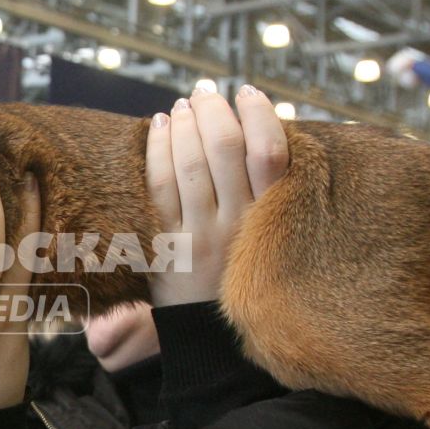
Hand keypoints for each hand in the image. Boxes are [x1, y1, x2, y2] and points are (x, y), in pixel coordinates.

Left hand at [144, 84, 289, 305]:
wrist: (211, 335)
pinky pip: (158, 186)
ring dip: (184, 123)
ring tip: (183, 105)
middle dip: (213, 110)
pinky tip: (159, 125)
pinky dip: (158, 149)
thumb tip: (255, 127)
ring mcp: (199, 235)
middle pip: (225, 148)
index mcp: (271, 220)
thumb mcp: (272, 237)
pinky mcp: (167, 244)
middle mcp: (237, 225)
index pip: (270, 153)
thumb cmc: (244, 272)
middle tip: (206, 94)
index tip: (247, 92)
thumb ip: (268, 190)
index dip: (259, 114)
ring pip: (190, 163)